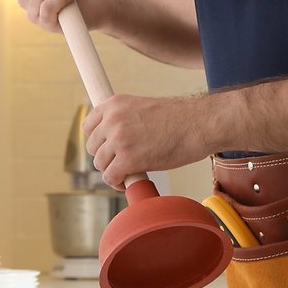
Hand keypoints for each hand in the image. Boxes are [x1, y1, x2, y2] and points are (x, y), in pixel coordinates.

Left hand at [82, 94, 212, 189]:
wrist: (199, 124)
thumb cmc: (178, 118)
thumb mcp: (143, 108)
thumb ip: (124, 119)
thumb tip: (112, 141)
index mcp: (114, 103)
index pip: (88, 126)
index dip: (98, 141)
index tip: (108, 148)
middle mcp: (112, 120)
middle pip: (93, 147)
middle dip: (106, 157)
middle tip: (122, 161)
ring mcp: (118, 140)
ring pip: (99, 164)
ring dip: (112, 170)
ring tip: (128, 172)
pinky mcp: (128, 160)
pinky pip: (110, 177)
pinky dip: (118, 183)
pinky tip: (128, 181)